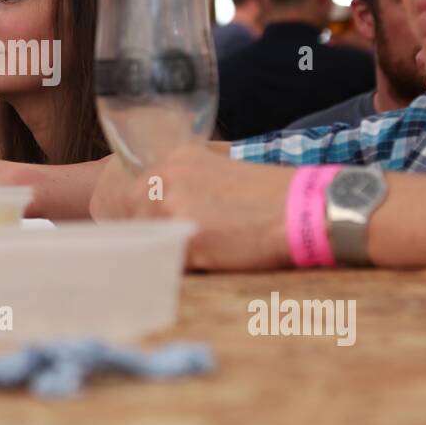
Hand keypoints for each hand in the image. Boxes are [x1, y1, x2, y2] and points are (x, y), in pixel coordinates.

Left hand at [90, 144, 292, 270]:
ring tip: (187, 255)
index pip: (122, 183)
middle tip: (148, 249)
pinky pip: (162, 259)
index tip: (123, 222)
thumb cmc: (270, 195)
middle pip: (124, 212)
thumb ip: (185, 179)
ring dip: (156, 251)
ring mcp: (174, 205)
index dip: (119, 208)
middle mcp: (167, 175)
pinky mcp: (188, 236)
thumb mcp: (221, 168)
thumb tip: (154, 201)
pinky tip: (199, 265)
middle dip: (133, 233)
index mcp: (175, 156)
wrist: (306, 209)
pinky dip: (173, 268)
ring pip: (141, 237)